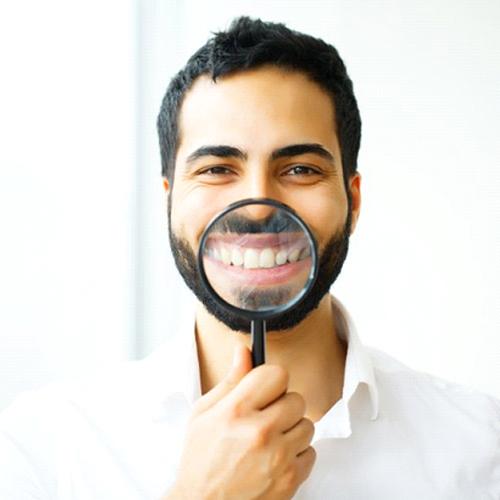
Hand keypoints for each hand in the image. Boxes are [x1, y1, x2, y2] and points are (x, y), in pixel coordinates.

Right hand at [167, 344, 315, 499]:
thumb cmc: (201, 459)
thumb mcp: (205, 412)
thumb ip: (231, 380)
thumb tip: (244, 350)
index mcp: (236, 410)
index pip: (277, 374)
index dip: (271, 380)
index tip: (265, 389)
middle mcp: (260, 431)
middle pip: (296, 398)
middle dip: (282, 405)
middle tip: (264, 418)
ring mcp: (278, 456)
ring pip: (307, 424)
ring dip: (291, 430)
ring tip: (269, 441)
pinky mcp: (290, 479)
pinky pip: (311, 452)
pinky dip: (296, 454)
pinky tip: (275, 458)